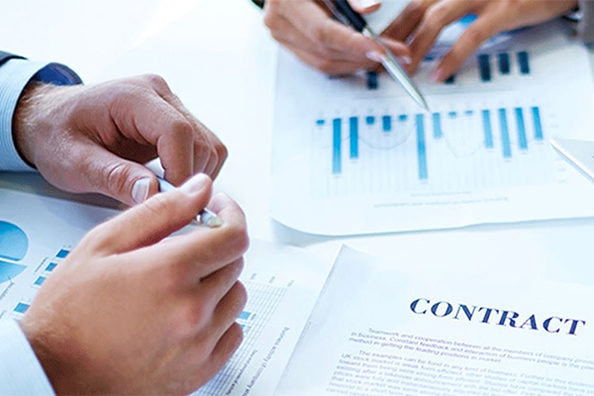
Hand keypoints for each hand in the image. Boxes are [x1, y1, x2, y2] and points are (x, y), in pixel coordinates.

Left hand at [13, 75, 227, 204]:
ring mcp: (171, 108)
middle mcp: (159, 96)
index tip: (172, 200)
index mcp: (133, 97)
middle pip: (201, 142)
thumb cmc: (56, 133)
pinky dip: (195, 172)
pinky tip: (169, 182)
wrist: (49, 120)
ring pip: (210, 148)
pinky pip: (204, 150)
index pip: (178, 131)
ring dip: (195, 177)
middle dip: (188, 179)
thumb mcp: (74, 162)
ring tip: (164, 192)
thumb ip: (115, 177)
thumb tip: (153, 192)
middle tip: (162, 202)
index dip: (181, 170)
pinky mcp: (176, 121)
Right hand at [20, 173, 248, 393]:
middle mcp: (192, 311)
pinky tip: (189, 314)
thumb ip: (160, 211)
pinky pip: (233, 332)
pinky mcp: (200, 371)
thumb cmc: (69, 312)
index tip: (217, 210)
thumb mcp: (103, 244)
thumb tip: (200, 189)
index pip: (234, 235)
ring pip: (236, 296)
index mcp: (170, 273)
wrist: (54, 373)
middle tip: (184, 249)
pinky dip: (219, 318)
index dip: (230, 215)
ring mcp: (199, 345)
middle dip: (215, 246)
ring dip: (217, 282)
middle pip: (235, 262)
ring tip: (181, 284)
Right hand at [262, 0, 410, 74]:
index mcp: (286, 1)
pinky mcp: (291, 45)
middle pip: (326, 52)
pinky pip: (320, 62)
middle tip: (395, 54)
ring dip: (356, 63)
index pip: (323, 32)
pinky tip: (365, 55)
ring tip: (384, 54)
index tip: (381, 51)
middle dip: (363, 56)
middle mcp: (279, 23)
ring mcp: (283, 37)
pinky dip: (345, 62)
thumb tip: (371, 8)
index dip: (353, 44)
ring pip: (324, 63)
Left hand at [383, 0, 577, 80]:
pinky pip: (472, 34)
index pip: (411, 6)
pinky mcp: (504, 8)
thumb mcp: (473, 0)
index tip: (375, 52)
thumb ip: (448, 11)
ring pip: (436, 20)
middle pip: (415, 10)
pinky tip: (439, 74)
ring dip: (416, 47)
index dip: (390, 30)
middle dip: (394, 40)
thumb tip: (420, 38)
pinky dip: (452, 56)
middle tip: (381, 66)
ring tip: (404, 72)